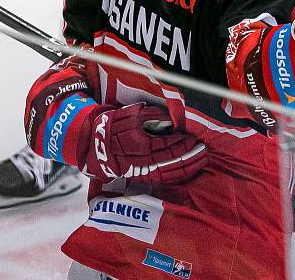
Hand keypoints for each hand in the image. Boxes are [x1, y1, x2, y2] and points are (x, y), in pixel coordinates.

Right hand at [84, 103, 206, 184]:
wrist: (92, 144)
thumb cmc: (111, 126)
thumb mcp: (129, 114)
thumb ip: (151, 115)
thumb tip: (171, 119)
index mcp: (137, 144)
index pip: (165, 146)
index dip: (181, 143)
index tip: (192, 138)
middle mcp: (140, 161)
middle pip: (170, 162)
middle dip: (189, 157)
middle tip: (202, 150)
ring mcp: (140, 171)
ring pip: (168, 173)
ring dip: (187, 168)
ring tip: (201, 161)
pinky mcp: (140, 176)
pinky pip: (162, 179)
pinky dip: (176, 176)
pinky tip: (187, 171)